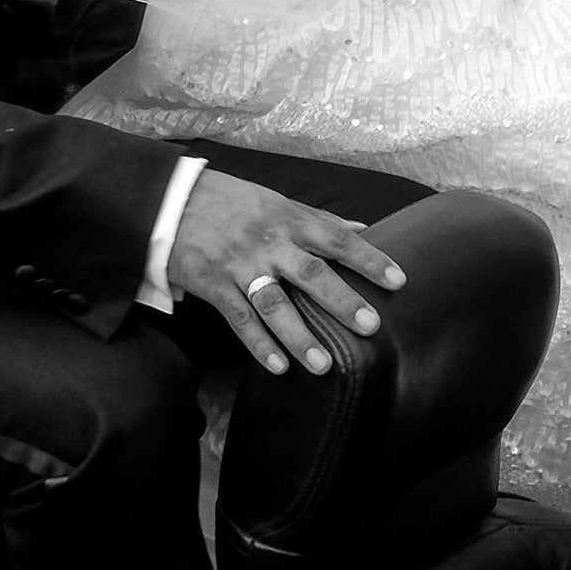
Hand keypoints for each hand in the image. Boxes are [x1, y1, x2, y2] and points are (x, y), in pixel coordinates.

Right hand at [167, 169, 405, 374]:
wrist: (172, 201)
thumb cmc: (232, 202)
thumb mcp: (278, 202)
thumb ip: (321, 221)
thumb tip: (364, 228)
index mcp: (290, 220)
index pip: (337, 240)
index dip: (369, 259)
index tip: (398, 280)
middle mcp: (269, 243)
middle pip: (311, 273)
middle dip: (341, 301)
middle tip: (369, 326)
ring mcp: (240, 266)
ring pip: (274, 304)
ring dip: (299, 336)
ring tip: (324, 366)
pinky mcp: (213, 286)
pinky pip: (238, 319)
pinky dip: (258, 345)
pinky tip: (278, 367)